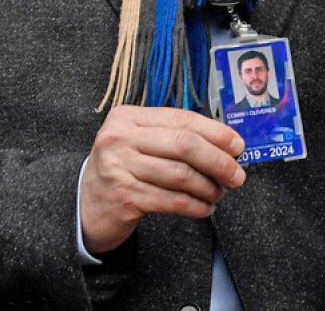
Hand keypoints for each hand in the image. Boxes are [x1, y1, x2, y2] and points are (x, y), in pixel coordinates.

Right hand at [79, 106, 246, 254]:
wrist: (87, 205)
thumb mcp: (141, 142)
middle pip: (184, 145)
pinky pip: (172, 200)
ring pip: (181, 175)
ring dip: (209, 187)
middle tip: (237, 176)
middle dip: (218, 161)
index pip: (182, 119)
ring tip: (219, 193)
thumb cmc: (124, 169)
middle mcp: (120, 138)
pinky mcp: (123, 197)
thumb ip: (174, 136)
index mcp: (128, 117)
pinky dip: (195, 205)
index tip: (238, 146)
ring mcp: (119, 167)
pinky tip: (204, 208)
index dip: (216, 132)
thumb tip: (227, 143)